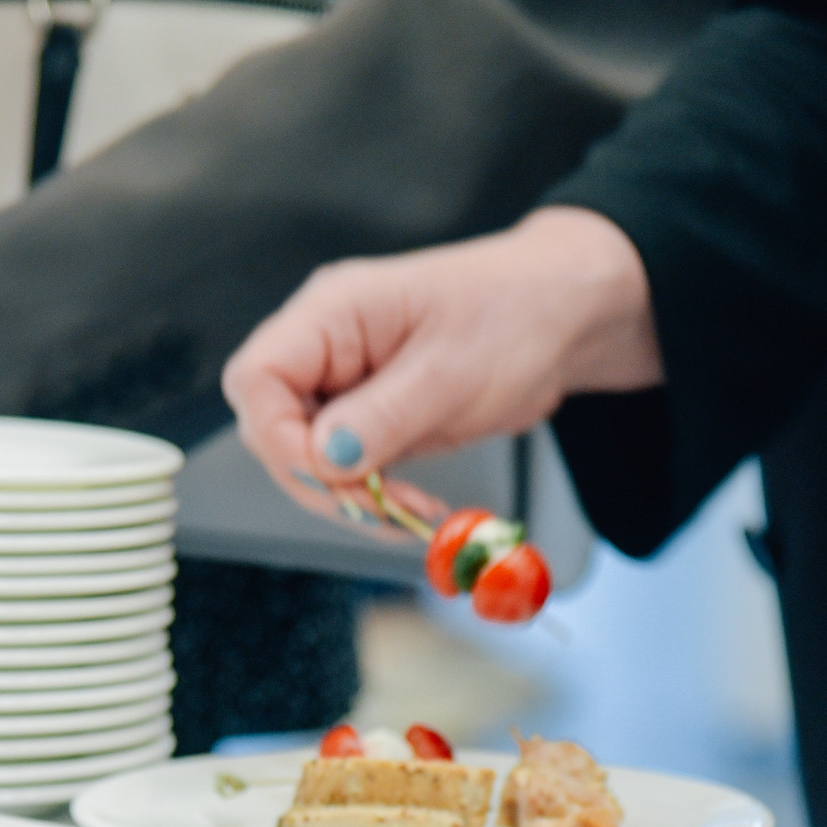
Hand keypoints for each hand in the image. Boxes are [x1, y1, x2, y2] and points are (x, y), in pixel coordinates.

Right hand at [221, 207, 660, 521]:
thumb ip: (382, 416)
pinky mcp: (372, 417)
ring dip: (350, 499)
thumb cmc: (517, 313)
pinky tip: (414, 508)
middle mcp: (327, 346)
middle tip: (380, 510)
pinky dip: (374, 498)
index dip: (279, 438)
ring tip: (412, 513)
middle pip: (274, 428)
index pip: (258, 378)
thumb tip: (323, 461)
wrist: (568, 316)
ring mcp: (347, 385)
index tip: (329, 477)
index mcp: (332, 312)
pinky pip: (347, 470)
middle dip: (319, 481)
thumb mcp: (451, 370)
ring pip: (309, 459)